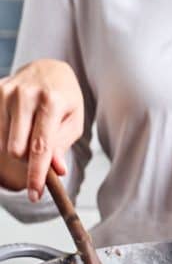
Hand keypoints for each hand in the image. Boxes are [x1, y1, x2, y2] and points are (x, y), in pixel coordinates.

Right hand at [0, 59, 83, 200]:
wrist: (49, 68)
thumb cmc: (65, 98)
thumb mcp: (74, 121)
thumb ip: (62, 145)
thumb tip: (56, 170)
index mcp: (52, 102)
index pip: (41, 147)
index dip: (37, 174)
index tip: (35, 195)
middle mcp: (26, 95)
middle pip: (17, 149)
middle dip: (28, 158)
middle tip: (39, 149)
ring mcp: (7, 91)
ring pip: (4, 142)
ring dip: (18, 146)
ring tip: (32, 130)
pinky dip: (8, 135)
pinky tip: (20, 123)